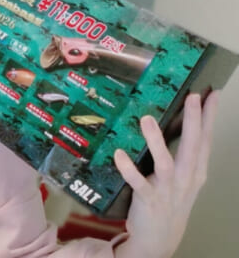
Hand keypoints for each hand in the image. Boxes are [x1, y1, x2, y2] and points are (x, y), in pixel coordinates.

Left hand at [113, 91, 219, 257]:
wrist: (160, 238)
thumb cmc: (170, 200)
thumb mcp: (185, 176)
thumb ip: (183, 151)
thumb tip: (181, 120)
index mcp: (195, 170)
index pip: (205, 139)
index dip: (209, 116)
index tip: (212, 93)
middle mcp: (186, 178)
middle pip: (192, 146)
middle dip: (194, 122)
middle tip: (193, 97)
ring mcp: (167, 189)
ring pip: (165, 163)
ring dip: (156, 141)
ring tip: (146, 119)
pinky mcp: (148, 199)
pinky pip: (138, 183)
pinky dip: (128, 169)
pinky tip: (119, 154)